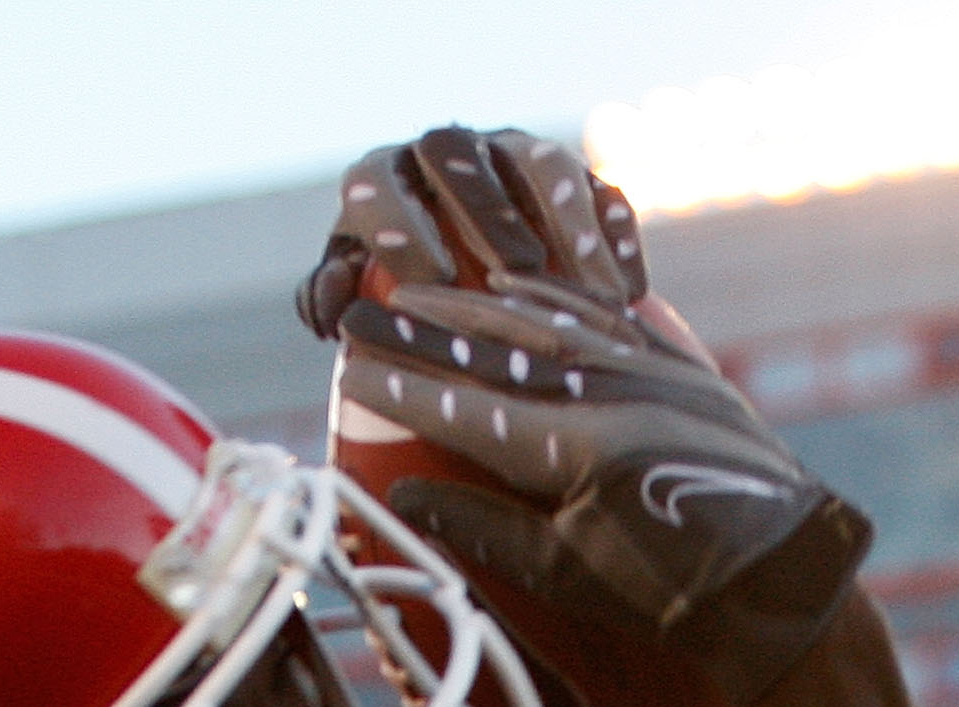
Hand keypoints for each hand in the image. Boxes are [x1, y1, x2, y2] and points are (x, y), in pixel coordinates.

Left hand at [298, 124, 648, 337]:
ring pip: (544, 166)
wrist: (460, 276)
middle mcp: (449, 152)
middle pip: (463, 159)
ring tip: (591, 292)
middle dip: (488, 212)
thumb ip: (331, 298)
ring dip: (568, 223)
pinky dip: (616, 239)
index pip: (379, 183)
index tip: (424, 283)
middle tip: (510, 272)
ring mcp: (515, 155)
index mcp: (385, 177)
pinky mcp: (575, 174)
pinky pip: (603, 191)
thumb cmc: (395, 302)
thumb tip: (335, 301)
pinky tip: (628, 294)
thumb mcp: (357, 298)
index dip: (399, 223)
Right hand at [334, 278, 872, 706]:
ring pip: (546, 317)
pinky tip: (516, 287)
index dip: (404, 384)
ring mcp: (647, 369)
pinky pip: (601, 313)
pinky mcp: (679, 364)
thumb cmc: (669, 596)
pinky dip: (550, 297)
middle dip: (426, 327)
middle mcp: (608, 390)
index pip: (466, 405)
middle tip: (369, 311)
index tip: (352, 366)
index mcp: (574, 446)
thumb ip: (484, 530)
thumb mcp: (567, 575)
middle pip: (497, 345)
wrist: (780, 578)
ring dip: (479, 303)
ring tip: (425, 291)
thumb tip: (406, 499)